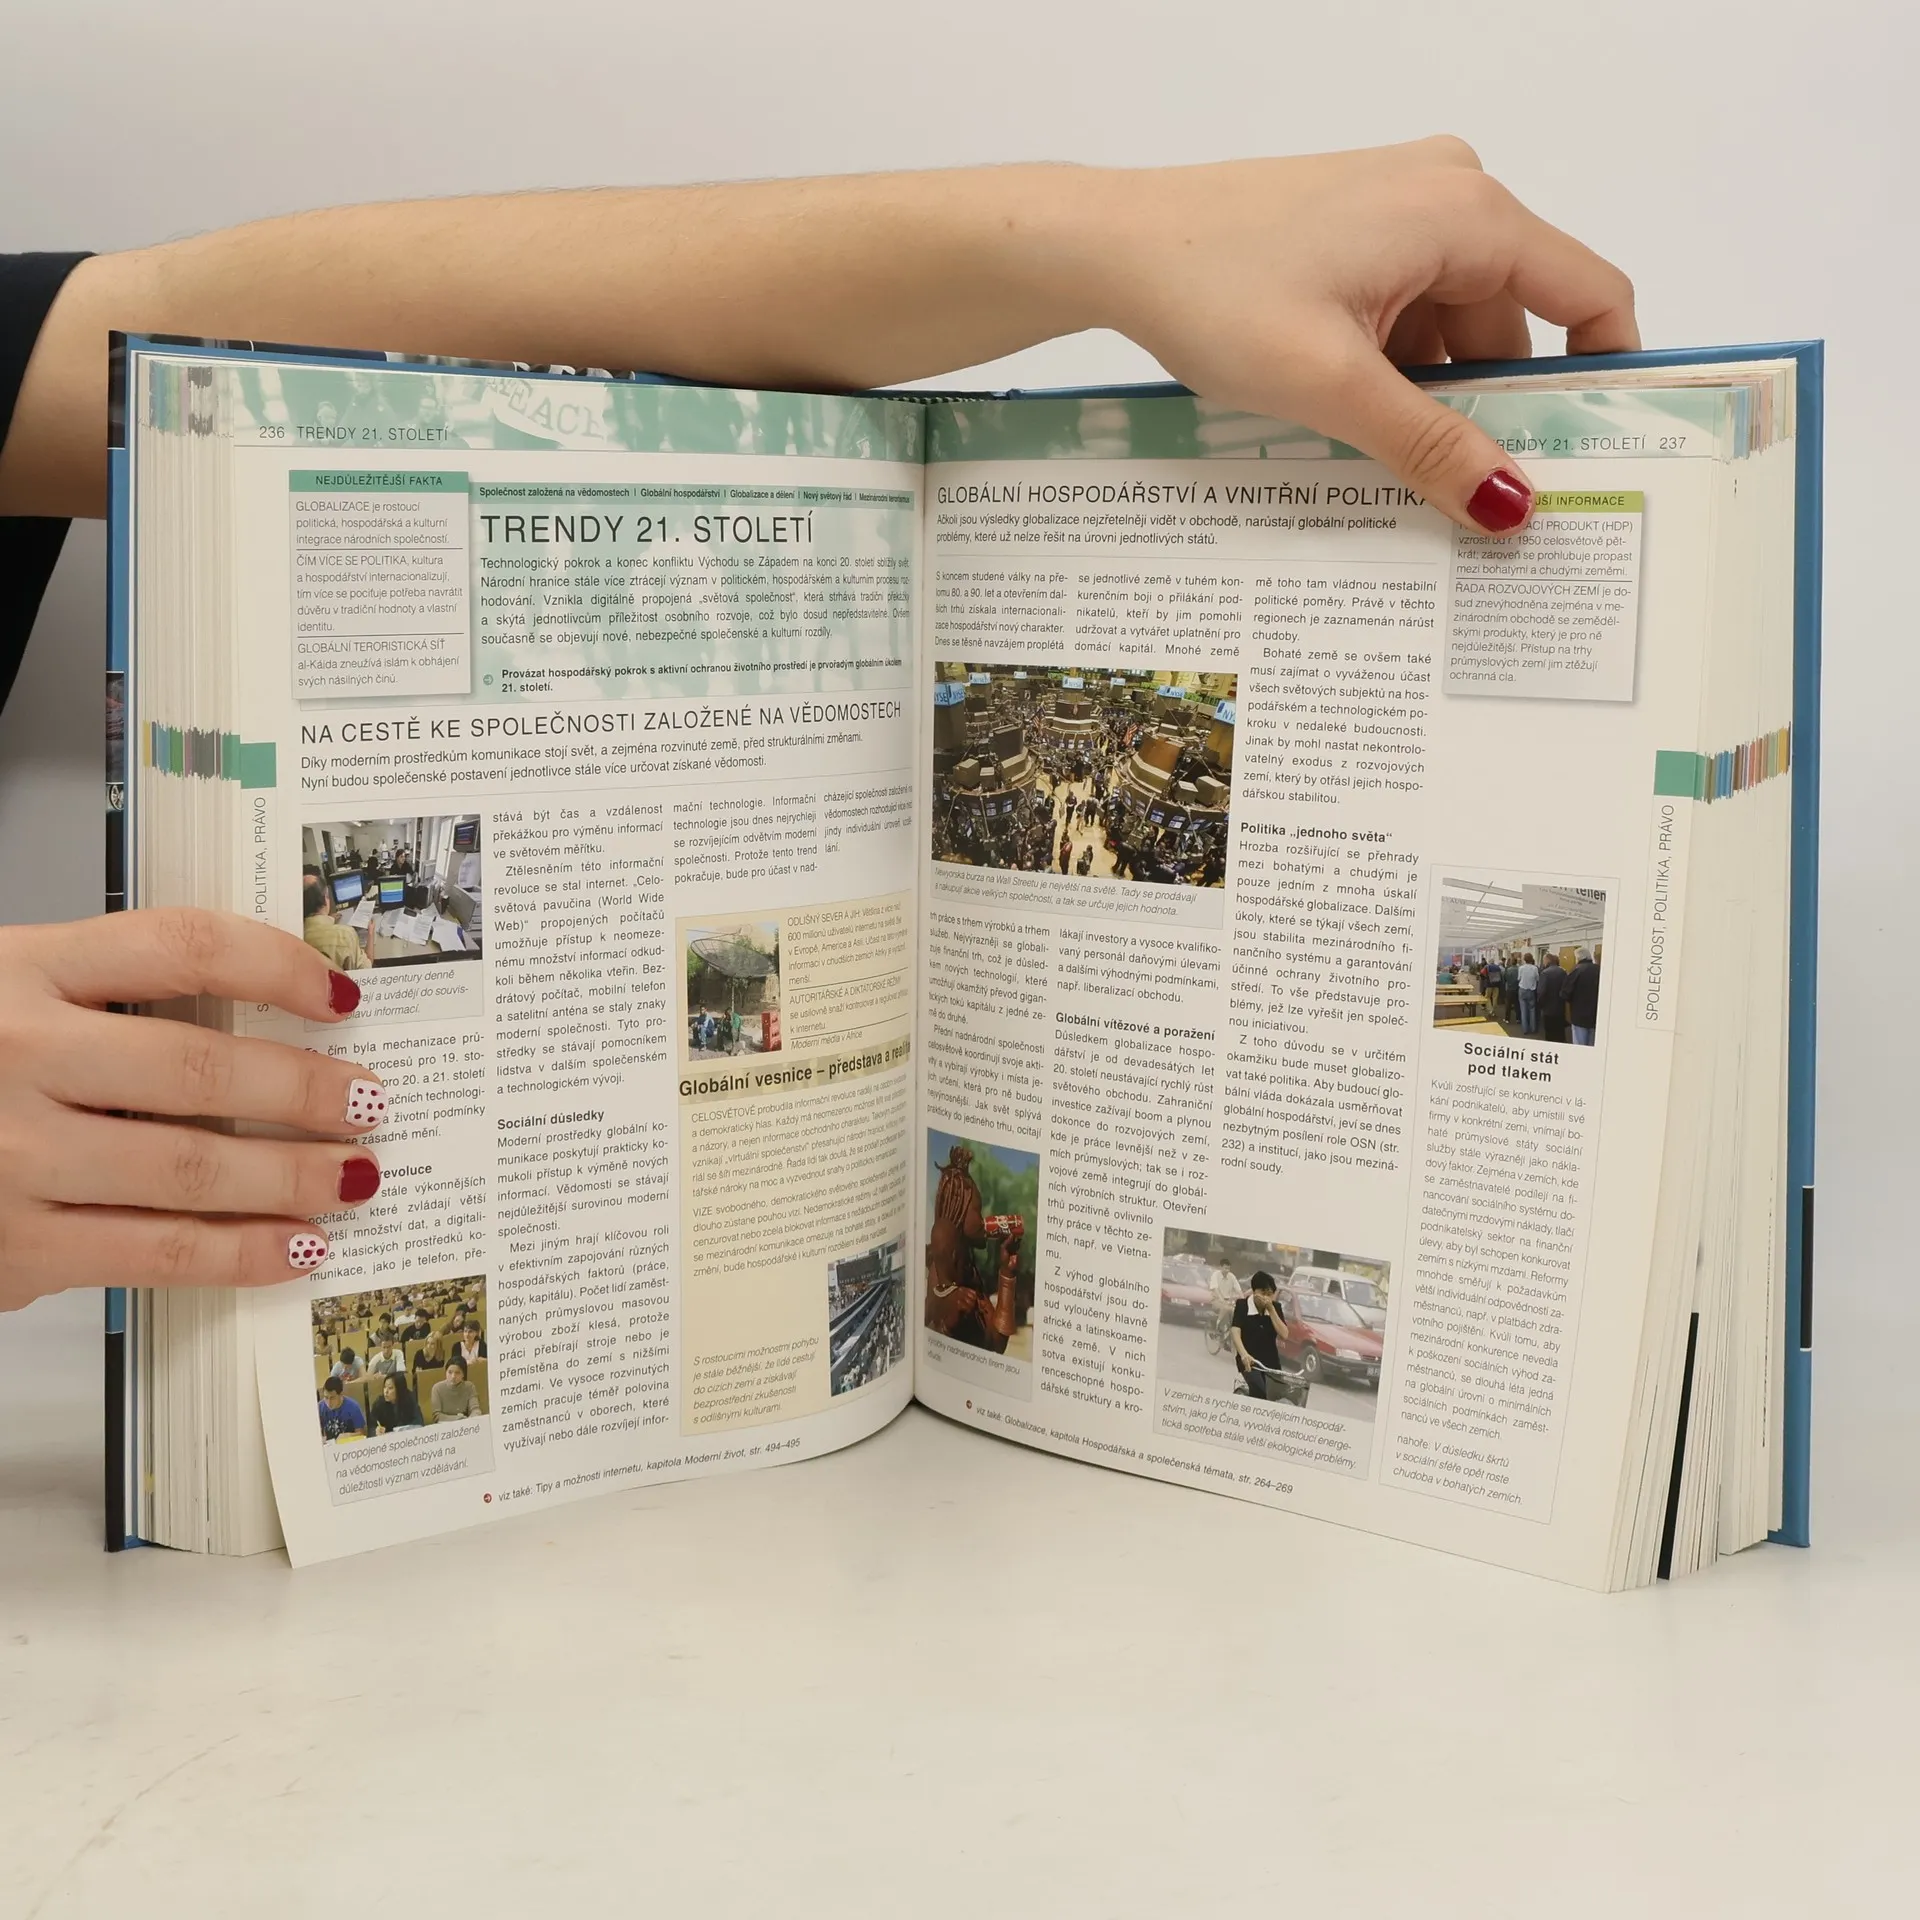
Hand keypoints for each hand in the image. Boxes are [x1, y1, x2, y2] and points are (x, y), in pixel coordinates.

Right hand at [0, 908, 386, 1312]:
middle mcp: (15, 1056)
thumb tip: (258, 1014)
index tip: (342, 993)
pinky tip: (291, 1247)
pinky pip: (156, 1252)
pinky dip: (239, 1252)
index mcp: (17, 971)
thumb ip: (104, 994)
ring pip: (190, 1169)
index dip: (278, 965)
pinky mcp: (13, 1248)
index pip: (180, 946)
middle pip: (198, 1068)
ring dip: (293, 1178)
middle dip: (305, 1090)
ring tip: (356, 1176)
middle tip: (371, 1101)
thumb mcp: (3, 991)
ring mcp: (12, 1156)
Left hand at [1075, 137, 1638, 531]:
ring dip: (1431, 399)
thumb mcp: (1333, 385)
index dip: (1603, 378)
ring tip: (1393, 471)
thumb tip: (1512, 507)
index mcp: (1468, 213)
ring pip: (1452, 327)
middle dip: (1494, 410)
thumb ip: (1431, 446)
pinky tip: (1354, 425)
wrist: (1112, 244)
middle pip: (1514, 323)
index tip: (1596, 458)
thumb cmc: (1215, 291)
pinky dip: (1393, 372)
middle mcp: (1449, 195)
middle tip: (1476, 503)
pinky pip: (1407, 313)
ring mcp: (1398, 209)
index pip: (1590, 294)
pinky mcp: (1355, 233)